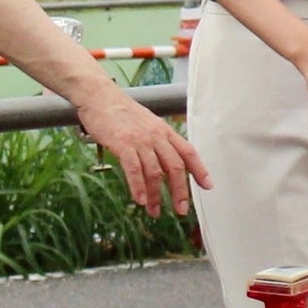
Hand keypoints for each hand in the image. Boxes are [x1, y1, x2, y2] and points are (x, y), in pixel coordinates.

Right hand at [78, 90, 209, 213]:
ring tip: (155, 212)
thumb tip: (164, 161)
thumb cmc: (120, 111)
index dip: (200, 170)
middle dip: (180, 191)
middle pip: (175, 167)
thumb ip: (157, 140)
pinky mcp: (123, 144)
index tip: (208, 186)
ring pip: (155, 172)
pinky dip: (138, 186)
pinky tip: (139, 199)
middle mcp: (156, 136)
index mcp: (164, 131)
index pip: (188, 152)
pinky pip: (134, 169)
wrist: (99, 96)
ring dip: (156, 196)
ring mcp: (140, 140)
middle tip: (181, 210)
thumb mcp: (147, 123)